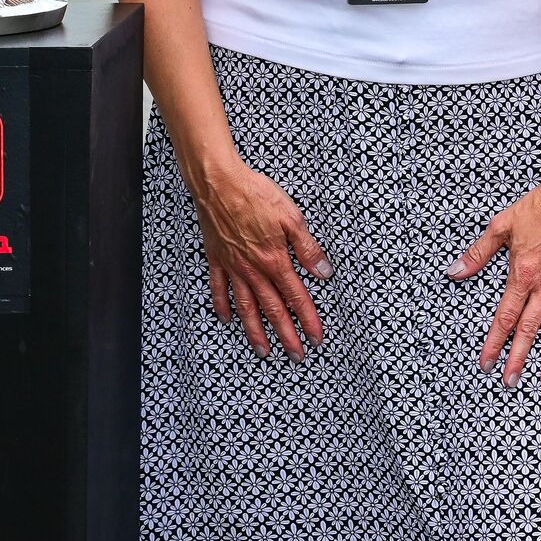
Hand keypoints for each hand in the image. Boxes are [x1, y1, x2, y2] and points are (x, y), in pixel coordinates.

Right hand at [190, 157, 331, 359]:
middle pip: (273, 309)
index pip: (296, 296)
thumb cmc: (255, 195)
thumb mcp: (292, 218)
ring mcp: (233, 267)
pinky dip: (223, 306)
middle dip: (286, 335)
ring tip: (263, 350)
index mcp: (275, 260)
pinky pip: (219, 289)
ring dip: (256, 331)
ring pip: (246, 307)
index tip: (316, 337)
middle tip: (295, 355)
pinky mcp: (217, 259)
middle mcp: (253, 269)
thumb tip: (324, 271)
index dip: (308, 319)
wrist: (219, 184)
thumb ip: (308, 248)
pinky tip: (227, 319)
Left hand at [450, 181, 540, 384]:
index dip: (495, 342)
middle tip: (510, 381)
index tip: (487, 362)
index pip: (505, 317)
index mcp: (523, 274)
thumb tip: (455, 271)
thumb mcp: (502, 226)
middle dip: (519, 358)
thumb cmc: (539, 206)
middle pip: (530, 330)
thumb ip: (478, 253)